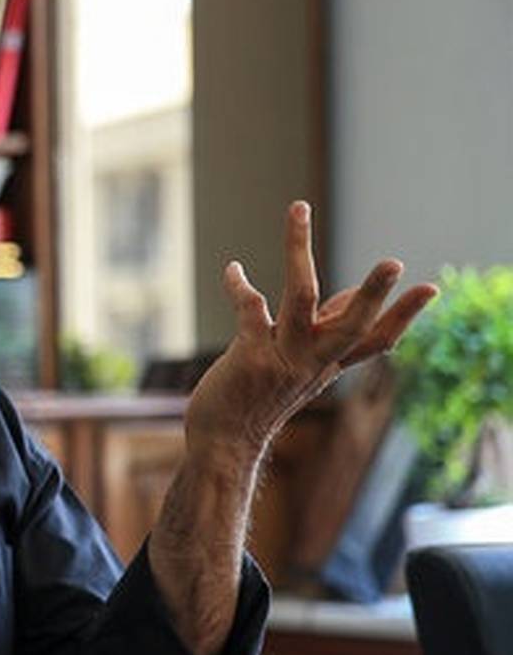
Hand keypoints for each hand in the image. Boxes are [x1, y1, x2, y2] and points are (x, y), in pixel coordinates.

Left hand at [185, 201, 436, 467]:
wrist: (223, 443)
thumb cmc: (258, 398)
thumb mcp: (299, 368)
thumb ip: (322, 333)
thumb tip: (348, 296)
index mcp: (329, 363)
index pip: (377, 340)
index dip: (404, 316)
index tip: (431, 288)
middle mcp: (312, 361)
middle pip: (354, 324)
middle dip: (373, 293)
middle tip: (395, 263)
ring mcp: (283, 358)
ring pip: (301, 298)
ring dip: (298, 252)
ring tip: (299, 211)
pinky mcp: (250, 356)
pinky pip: (251, 307)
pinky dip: (240, 284)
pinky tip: (234, 269)